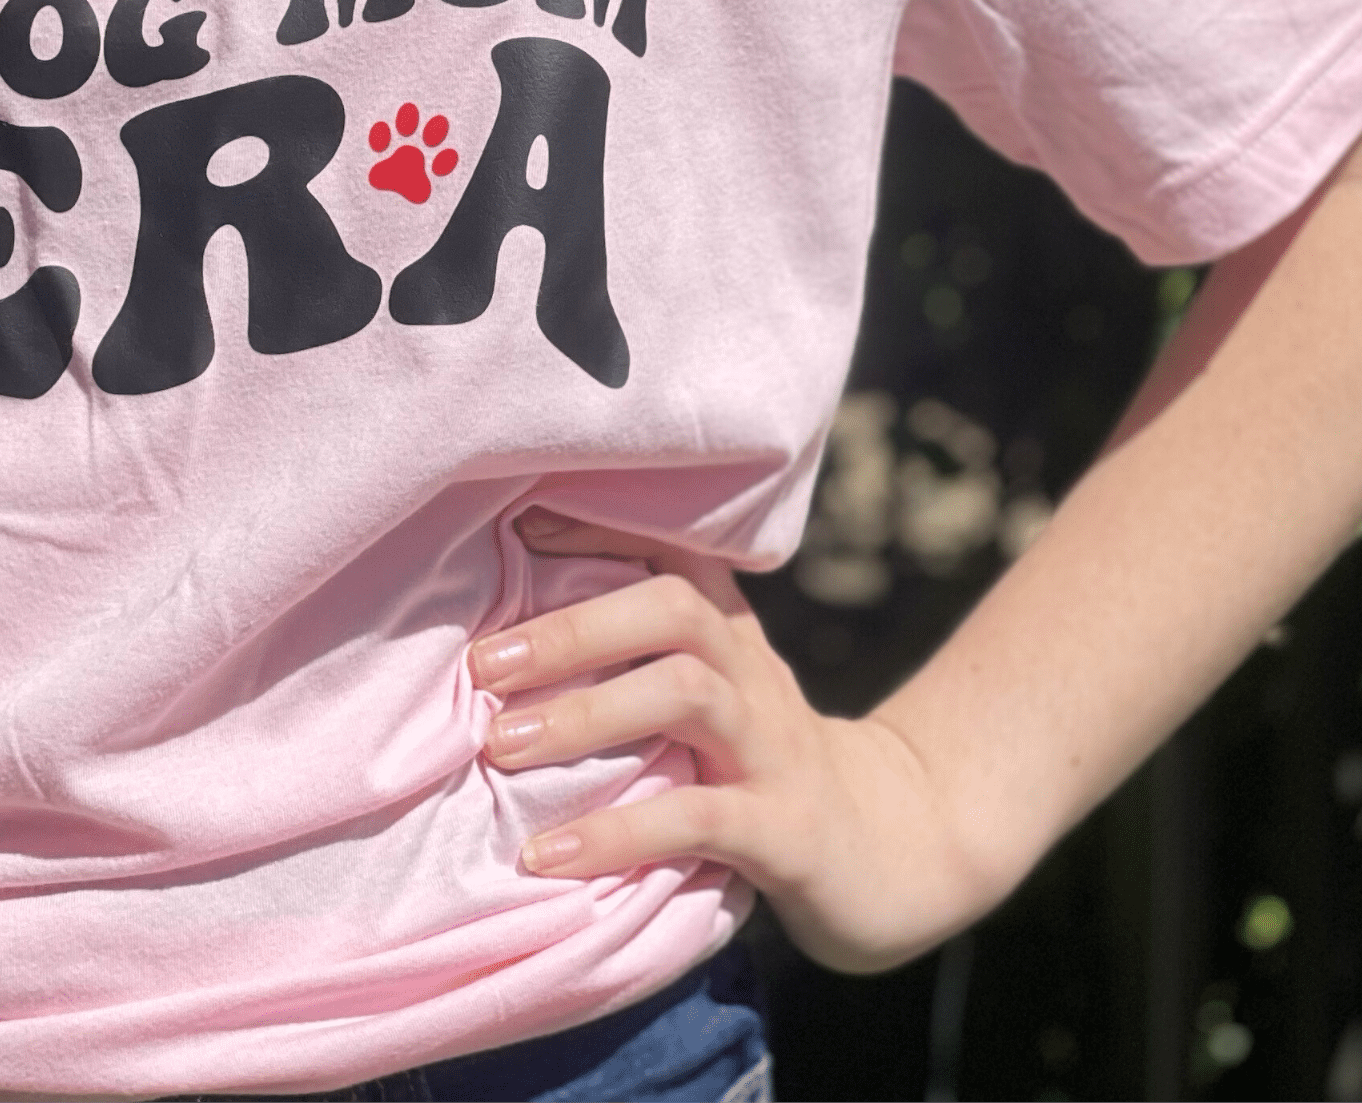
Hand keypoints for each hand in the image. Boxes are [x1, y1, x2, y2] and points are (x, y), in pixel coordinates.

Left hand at [468, 509, 997, 973]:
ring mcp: (773, 747)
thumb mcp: (708, 696)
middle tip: (482, 665)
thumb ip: (634, 659)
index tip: (515, 523)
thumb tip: (500, 637)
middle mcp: (750, 674)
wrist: (894, 850)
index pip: (669, 550)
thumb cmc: (759, 764)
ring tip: (500, 746)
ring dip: (586, 714)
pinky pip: (700, 818)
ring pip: (687, 694)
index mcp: (727, 634)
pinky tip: (549, 854)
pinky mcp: (786, 830)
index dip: (595, 525)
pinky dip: (618, 833)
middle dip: (572, 628)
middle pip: (672, 608)